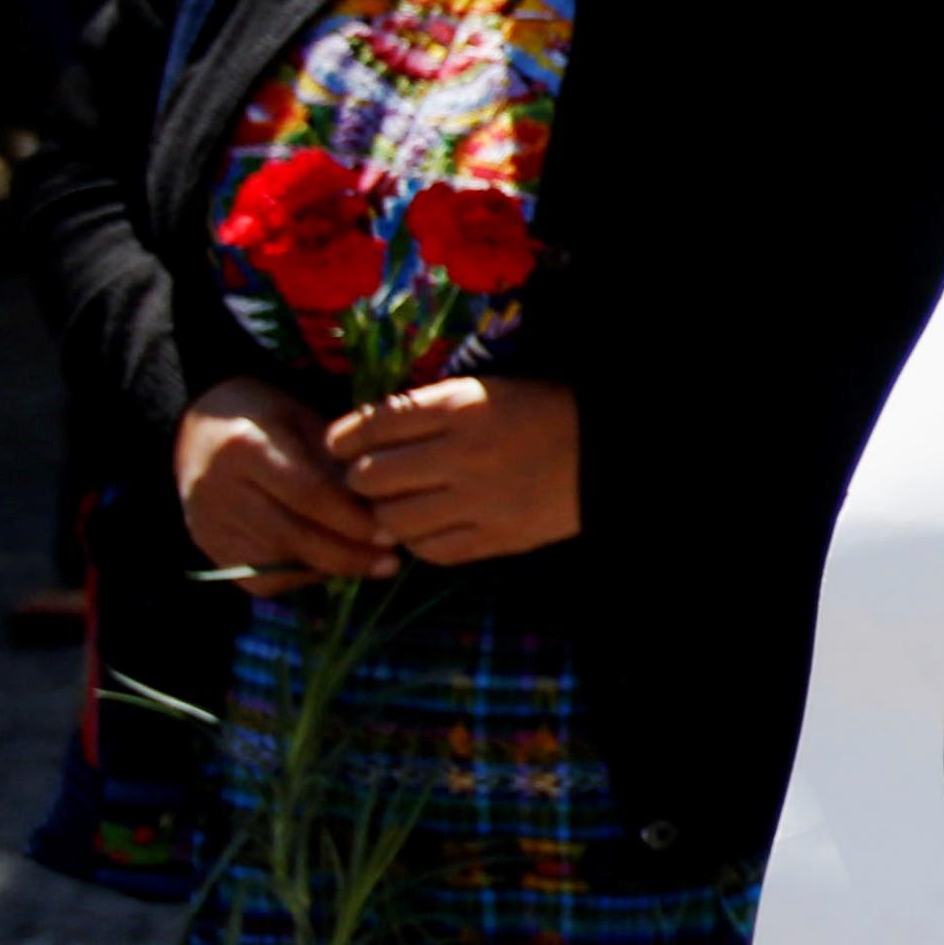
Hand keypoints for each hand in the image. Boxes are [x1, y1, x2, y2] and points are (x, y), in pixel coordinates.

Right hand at [175, 380, 390, 590]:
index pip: (308, 494)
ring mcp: (207, 523)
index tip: (393, 534)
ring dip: (328, 569)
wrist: (197, 431)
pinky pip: (259, 579)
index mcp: (245, 446)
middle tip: (390, 562)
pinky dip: (299, 577)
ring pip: (276, 564)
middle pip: (291, 536)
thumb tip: (385, 508)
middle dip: (348, 555)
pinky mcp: (208, 548)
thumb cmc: (267, 418)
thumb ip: (336, 462)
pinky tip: (327, 565)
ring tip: (369, 564)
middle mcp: (217, 489)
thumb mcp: (303, 420)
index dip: (353, 520)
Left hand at [325, 377, 580, 564]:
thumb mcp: (481, 392)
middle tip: (367, 480)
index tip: (338, 446)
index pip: (375, 425)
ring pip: (393, 521)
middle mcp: (464, 454)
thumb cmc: (538, 413)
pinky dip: (418, 543)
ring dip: (383, 516)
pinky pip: (432, 551)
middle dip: (359, 479)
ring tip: (395, 508)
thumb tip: (362, 435)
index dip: (343, 438)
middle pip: (371, 477)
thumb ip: (425, 410)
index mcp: (461, 407)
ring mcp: (481, 501)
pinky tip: (426, 529)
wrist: (604, 452)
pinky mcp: (498, 538)